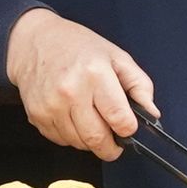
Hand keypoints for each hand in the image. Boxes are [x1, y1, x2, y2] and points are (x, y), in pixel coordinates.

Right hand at [3, 10, 157, 163]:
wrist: (34, 41)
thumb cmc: (77, 46)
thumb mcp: (116, 56)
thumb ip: (139, 85)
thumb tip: (152, 114)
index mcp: (95, 74)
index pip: (120, 120)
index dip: (129, 129)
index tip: (128, 127)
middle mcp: (70, 92)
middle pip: (98, 140)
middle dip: (111, 146)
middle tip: (115, 138)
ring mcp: (51, 106)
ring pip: (79, 144)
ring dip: (90, 140)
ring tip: (91, 119)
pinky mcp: (37, 116)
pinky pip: (61, 141)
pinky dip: (71, 135)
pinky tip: (73, 117)